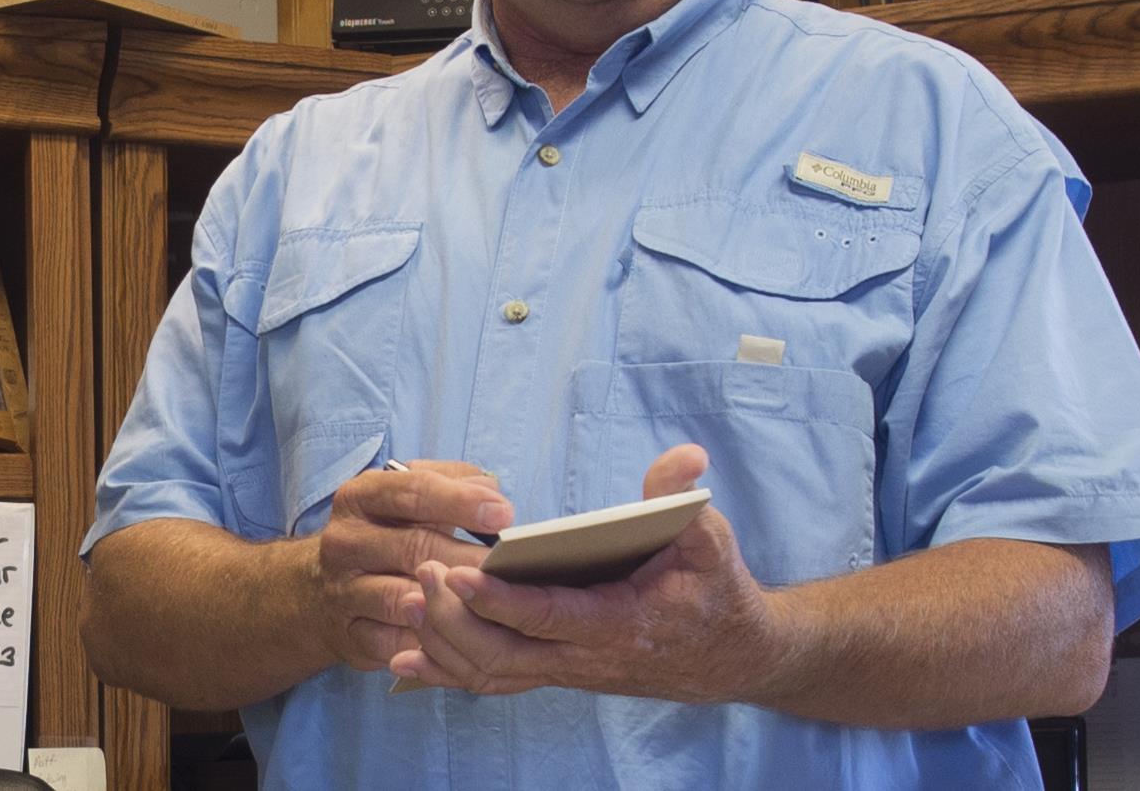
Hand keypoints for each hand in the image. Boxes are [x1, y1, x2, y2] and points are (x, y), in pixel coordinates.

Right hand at [311, 459, 513, 672]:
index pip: (410, 492)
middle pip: (413, 548)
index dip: (459, 501)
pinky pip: (394, 643)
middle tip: (510, 567)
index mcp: (360, 497)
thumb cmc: (387, 535)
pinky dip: (430, 646)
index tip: (503, 513)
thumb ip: (450, 483)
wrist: (323, 589)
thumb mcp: (407, 498)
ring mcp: (343, 591)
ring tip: (492, 604)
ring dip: (450, 604)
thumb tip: (491, 489)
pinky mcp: (349, 635)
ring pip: (401, 600)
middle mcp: (345, 541)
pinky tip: (464, 643)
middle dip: (467, 559)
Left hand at [389, 444, 785, 701]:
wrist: (734, 656)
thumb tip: (684, 457)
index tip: (458, 573)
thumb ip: (682, 501)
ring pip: (493, 672)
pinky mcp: (557, 672)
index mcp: (621, 622)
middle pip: (505, 652)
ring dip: (444, 643)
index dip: (501, 600)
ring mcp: (568, 670)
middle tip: (419, 569)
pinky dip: (448, 672)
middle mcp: (587, 656)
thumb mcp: (712, 542)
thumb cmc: (717, 593)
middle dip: (455, 616)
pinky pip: (495, 682)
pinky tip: (406, 660)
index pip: (550, 617)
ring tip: (405, 600)